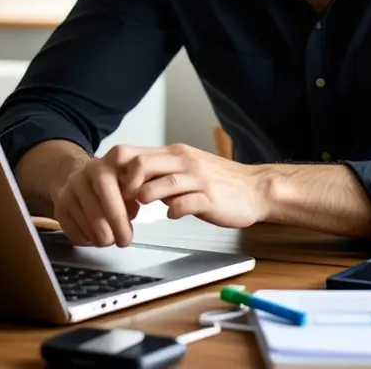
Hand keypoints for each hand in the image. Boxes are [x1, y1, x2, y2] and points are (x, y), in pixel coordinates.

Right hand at [52, 153, 141, 247]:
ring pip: (87, 224)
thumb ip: (135, 192)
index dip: (123, 209)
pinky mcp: (59, 208)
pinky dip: (87, 240)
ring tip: (111, 239)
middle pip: (99, 209)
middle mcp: (83, 176)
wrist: (79, 177)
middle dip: (114, 228)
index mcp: (105, 165)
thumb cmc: (112, 183)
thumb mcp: (128, 179)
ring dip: (101, 238)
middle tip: (124, 241)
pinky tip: (95, 236)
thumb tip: (132, 212)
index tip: (132, 221)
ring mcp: (68, 192)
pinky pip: (74, 232)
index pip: (112, 186)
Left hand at [110, 143, 269, 227]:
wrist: (256, 189)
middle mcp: (186, 162)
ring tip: (141, 209)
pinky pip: (186, 204)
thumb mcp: (187, 169)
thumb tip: (135, 181)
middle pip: (143, 165)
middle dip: (126, 186)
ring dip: (146, 197)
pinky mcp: (210, 199)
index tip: (114, 190)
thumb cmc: (220, 182)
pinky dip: (174, 211)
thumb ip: (162, 173)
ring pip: (163, 183)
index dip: (119, 172)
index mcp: (177, 154)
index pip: (136, 154)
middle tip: (123, 203)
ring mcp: (199, 180)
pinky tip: (171, 215)